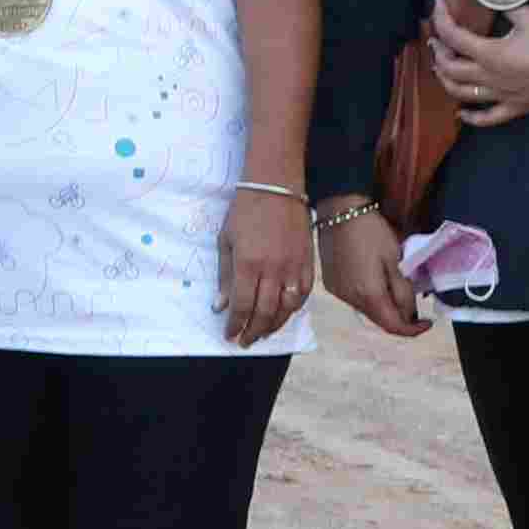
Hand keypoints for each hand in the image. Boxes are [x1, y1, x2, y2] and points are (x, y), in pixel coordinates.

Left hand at [213, 185, 313, 345]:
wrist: (276, 186)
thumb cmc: (245, 211)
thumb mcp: (226, 241)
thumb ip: (225, 276)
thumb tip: (220, 307)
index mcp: (248, 264)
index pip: (242, 306)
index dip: (235, 325)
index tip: (229, 335)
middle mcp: (272, 269)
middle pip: (265, 312)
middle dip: (253, 331)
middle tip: (245, 341)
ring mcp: (293, 267)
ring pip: (287, 309)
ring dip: (274, 326)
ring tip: (262, 332)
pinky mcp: (307, 263)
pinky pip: (303, 295)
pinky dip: (293, 309)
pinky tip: (283, 314)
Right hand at [317, 205, 434, 342]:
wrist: (339, 210)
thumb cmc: (372, 231)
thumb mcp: (394, 259)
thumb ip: (402, 290)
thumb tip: (409, 313)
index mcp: (368, 294)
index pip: (393, 326)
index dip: (413, 330)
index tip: (427, 322)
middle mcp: (350, 299)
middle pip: (379, 320)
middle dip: (399, 317)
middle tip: (415, 305)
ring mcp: (338, 292)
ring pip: (366, 310)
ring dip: (383, 306)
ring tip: (395, 288)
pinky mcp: (331, 284)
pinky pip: (354, 299)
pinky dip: (369, 297)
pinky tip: (375, 281)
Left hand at [422, 0, 528, 125]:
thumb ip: (507, 7)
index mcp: (490, 53)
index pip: (454, 36)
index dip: (441, 18)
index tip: (437, 5)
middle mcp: (489, 77)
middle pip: (449, 68)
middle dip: (438, 51)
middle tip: (437, 38)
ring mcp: (500, 96)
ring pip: (461, 94)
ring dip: (445, 80)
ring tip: (441, 68)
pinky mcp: (515, 109)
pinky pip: (488, 118)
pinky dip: (471, 117)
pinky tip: (461, 113)